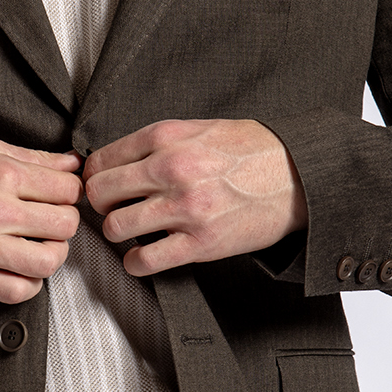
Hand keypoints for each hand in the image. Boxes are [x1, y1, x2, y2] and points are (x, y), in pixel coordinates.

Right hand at [0, 135, 82, 303]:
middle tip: (51, 219)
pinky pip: (17, 291)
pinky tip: (21, 268)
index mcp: (0, 174)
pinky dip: (29, 283)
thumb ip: (30, 157)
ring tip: (39, 245)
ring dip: (52, 254)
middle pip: (65, 225)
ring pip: (48, 262)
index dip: (70, 191)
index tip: (59, 195)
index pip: (67, 189)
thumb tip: (70, 162)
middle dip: (65, 221)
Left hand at [83, 119, 306, 277]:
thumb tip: (114, 161)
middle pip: (99, 194)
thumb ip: (156, 143)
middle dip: (101, 205)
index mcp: (166, 138)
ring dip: (118, 234)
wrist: (297, 175)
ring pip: (115, 228)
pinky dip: (136, 262)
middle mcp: (171, 169)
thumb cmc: (251, 151)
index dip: (94, 177)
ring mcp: (185, 208)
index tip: (103, 187)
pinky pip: (144, 261)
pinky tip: (146, 254)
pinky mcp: (200, 243)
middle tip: (113, 209)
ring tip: (132, 231)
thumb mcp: (198, 129)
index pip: (100, 160)